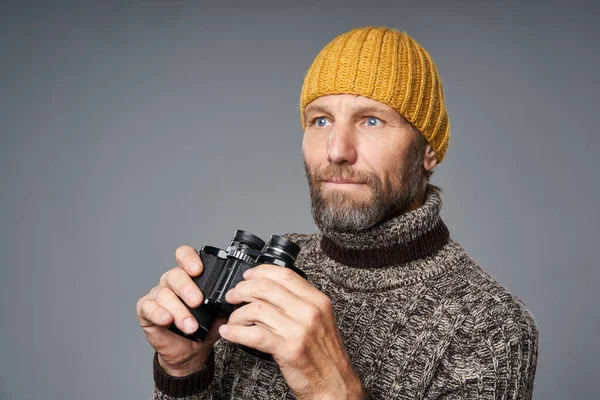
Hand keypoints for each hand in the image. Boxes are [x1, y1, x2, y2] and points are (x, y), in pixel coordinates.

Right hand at [136, 245, 225, 375]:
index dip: (189, 259)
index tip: (198, 270)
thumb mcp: (220, 313)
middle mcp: (172, 282)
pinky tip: (167, 319)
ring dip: (179, 310)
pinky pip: (148, 307)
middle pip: (175, 274)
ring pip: (164, 294)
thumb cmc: (205, 327)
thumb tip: (236, 296)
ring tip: (190, 326)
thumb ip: (225, 302)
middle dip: (187, 288)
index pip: (185, 256)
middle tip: (197, 302)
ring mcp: (158, 295)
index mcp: (190, 276)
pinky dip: (158, 313)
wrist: (191, 351)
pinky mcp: (146, 310)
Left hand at [219, 264, 363, 399]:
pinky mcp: (288, 349)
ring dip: (237, 314)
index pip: (284, 275)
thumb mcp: (320, 320)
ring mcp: (299, 330)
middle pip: (267, 288)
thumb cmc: (324, 355)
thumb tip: (269, 290)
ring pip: (257, 309)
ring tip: (232, 320)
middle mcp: (309, 311)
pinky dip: (235, 332)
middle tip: (233, 296)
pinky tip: (229, 333)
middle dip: (242, 289)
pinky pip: (253, 334)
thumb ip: (299, 303)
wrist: (334, 384)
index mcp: (318, 300)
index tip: (247, 276)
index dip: (260, 272)